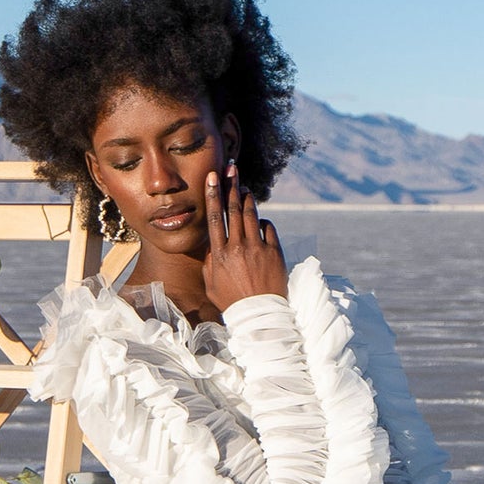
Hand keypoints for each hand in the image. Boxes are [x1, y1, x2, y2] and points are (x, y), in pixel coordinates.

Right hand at [201, 161, 287, 314]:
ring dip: (248, 199)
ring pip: (252, 215)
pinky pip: (268, 228)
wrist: (260, 315)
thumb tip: (212, 244)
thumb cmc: (232, 302)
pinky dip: (263, 221)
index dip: (213, 194)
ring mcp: (257, 248)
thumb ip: (209, 262)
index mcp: (219, 254)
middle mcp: (237, 247)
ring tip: (245, 189)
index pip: (214, 217)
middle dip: (231, 186)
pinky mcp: (274, 252)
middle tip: (231, 169)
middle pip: (233, 209)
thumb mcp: (211, 284)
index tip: (212, 178)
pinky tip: (259, 220)